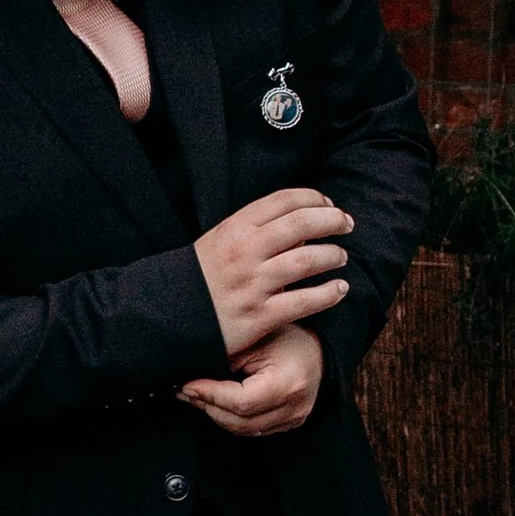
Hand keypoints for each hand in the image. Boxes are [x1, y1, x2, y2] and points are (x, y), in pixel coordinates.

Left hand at [179, 325, 325, 437]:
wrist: (318, 348)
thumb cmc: (287, 337)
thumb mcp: (257, 338)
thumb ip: (227, 358)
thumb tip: (192, 378)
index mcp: (288, 383)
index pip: (241, 402)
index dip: (210, 395)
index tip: (188, 384)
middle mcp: (294, 407)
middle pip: (239, 421)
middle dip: (208, 406)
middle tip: (186, 391)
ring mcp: (293, 419)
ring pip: (243, 429)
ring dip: (216, 414)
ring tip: (197, 395)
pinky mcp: (289, 423)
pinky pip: (252, 429)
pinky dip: (231, 418)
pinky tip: (216, 402)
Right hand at [194, 189, 351, 356]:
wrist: (167, 315)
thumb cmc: (201, 277)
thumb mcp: (220, 240)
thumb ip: (255, 227)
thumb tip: (301, 217)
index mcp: (235, 227)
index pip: (285, 200)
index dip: (315, 199)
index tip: (329, 205)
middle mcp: (245, 252)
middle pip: (302, 224)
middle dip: (332, 221)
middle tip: (347, 224)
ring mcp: (252, 284)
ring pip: (307, 261)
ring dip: (332, 255)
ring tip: (341, 256)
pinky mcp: (259, 316)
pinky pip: (303, 302)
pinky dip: (328, 293)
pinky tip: (340, 289)